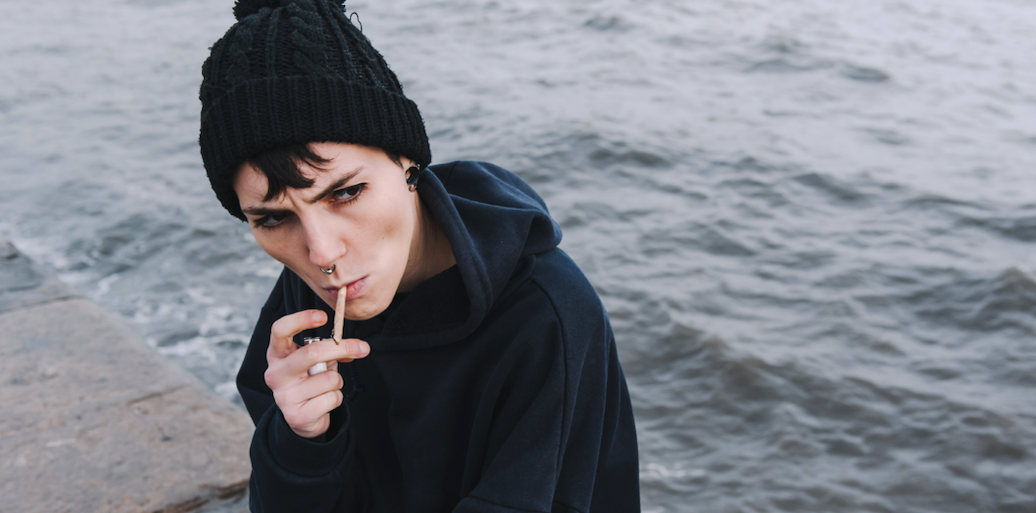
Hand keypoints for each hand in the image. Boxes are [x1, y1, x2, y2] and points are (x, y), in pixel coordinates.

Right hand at [264, 309, 369, 438]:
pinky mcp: (296, 416)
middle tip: (363, 348)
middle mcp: (275, 374)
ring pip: (329, 378)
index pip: (280, 330)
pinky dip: (336, 398)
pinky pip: (332, 398)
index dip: (301, 319)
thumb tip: (358, 348)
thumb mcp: (317, 361)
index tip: (323, 316)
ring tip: (326, 387)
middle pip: (312, 353)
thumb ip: (331, 350)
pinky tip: (323, 402)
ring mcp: (283, 397)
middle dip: (343, 348)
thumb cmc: (310, 380)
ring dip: (337, 381)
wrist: (301, 417)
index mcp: (277, 354)